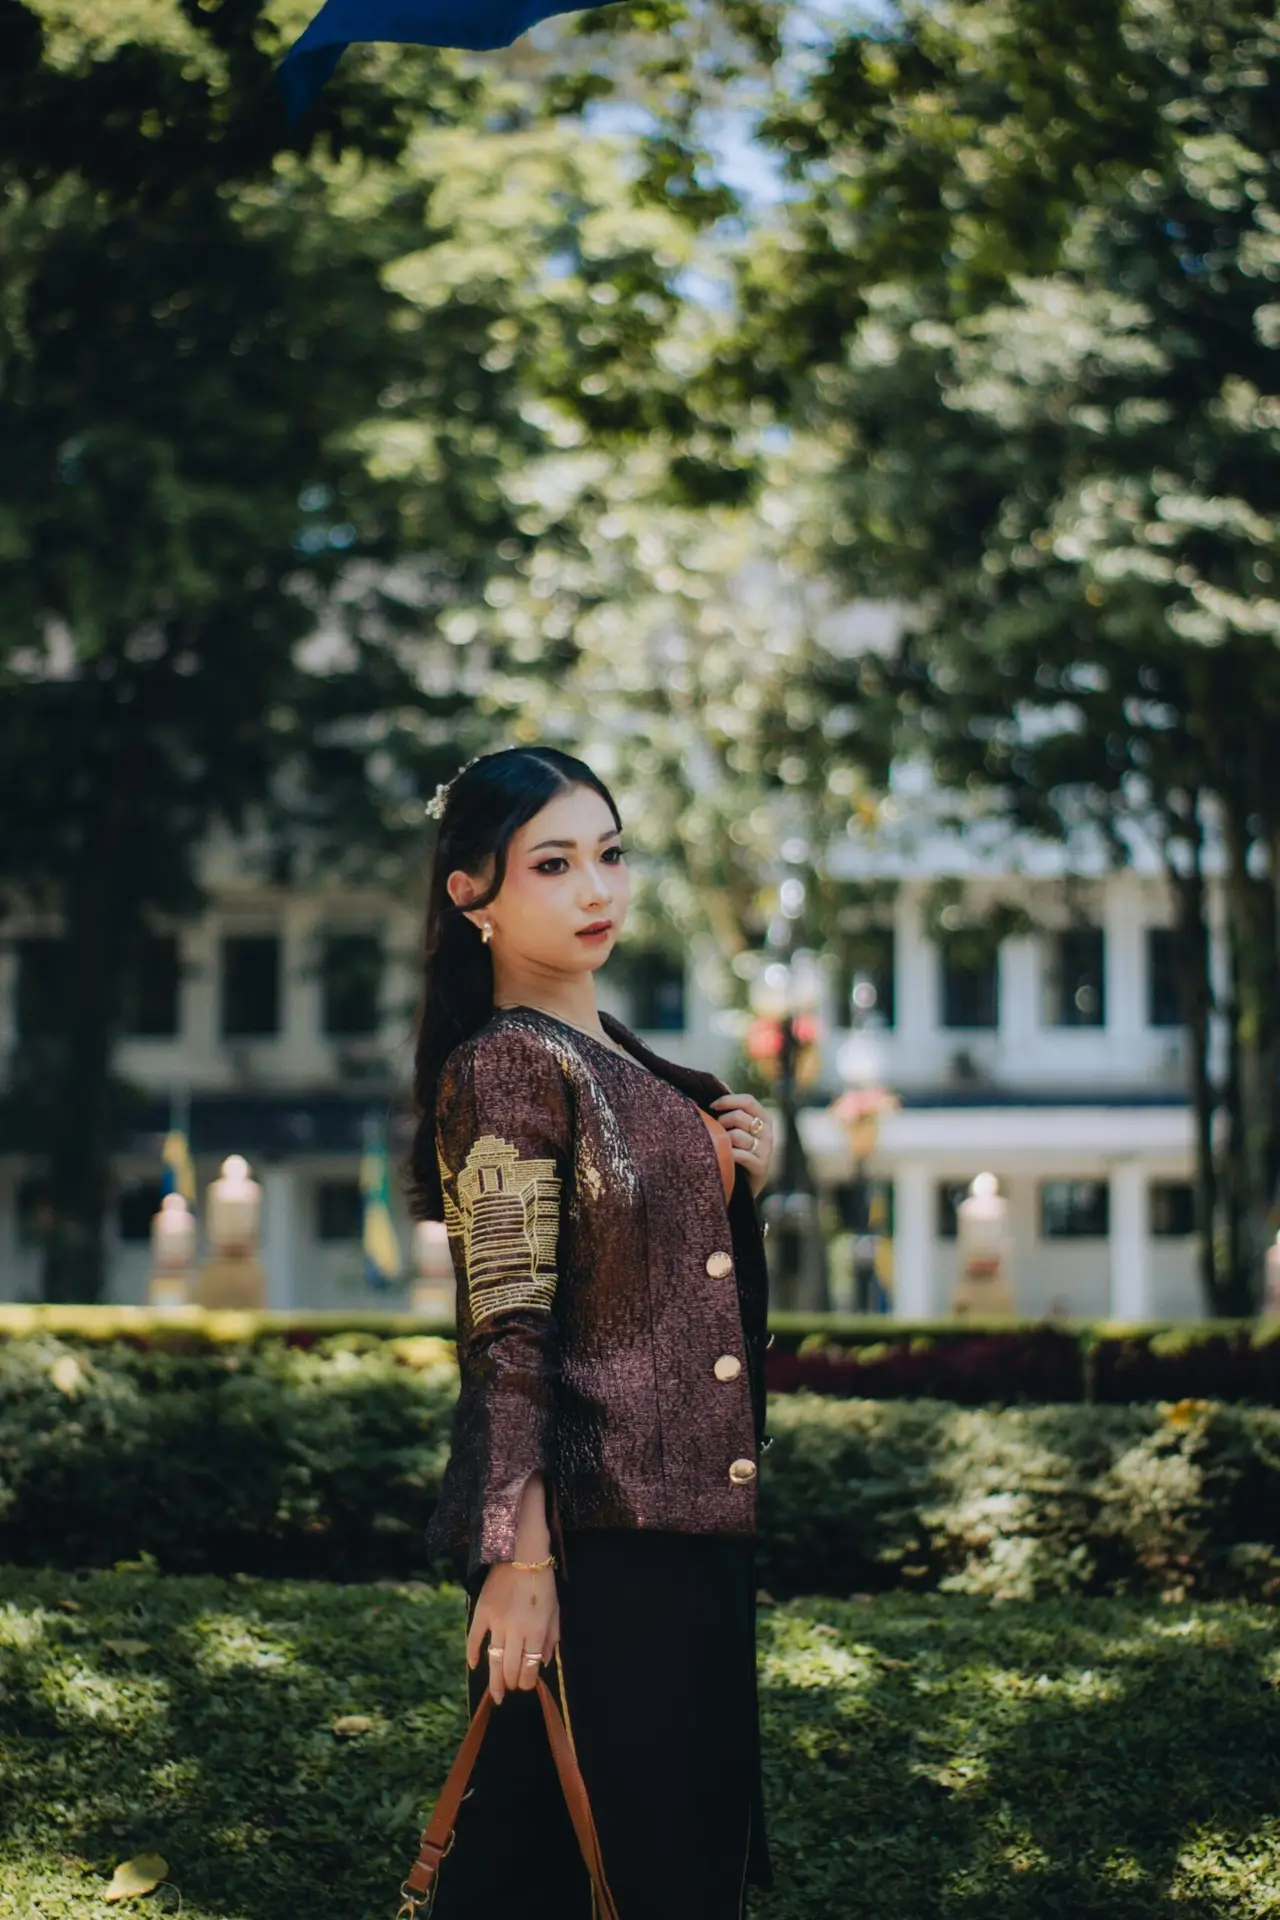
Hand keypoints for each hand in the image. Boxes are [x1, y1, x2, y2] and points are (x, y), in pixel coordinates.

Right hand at [467, 1557, 558, 1704]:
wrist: (522, 1553)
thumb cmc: (543, 1583)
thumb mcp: (555, 1611)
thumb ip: (551, 1639)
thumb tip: (542, 1664)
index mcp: (537, 1631)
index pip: (530, 1668)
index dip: (528, 1682)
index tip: (527, 1685)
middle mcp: (516, 1630)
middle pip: (510, 1668)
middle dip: (512, 1683)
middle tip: (512, 1689)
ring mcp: (497, 1622)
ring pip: (493, 1660)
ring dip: (495, 1680)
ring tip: (496, 1693)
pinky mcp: (482, 1611)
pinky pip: (474, 1638)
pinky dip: (472, 1654)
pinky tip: (474, 1666)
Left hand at [709, 1091, 774, 1198]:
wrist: (743, 1187)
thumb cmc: (736, 1152)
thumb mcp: (736, 1128)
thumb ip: (730, 1108)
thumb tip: (719, 1083)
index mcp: (764, 1119)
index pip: (748, 1101)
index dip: (728, 1100)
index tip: (711, 1106)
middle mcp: (768, 1133)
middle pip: (739, 1117)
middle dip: (721, 1122)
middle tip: (715, 1132)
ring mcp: (766, 1151)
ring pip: (737, 1136)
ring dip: (723, 1141)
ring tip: (720, 1147)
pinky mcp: (761, 1168)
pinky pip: (740, 1155)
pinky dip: (728, 1155)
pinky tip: (725, 1158)